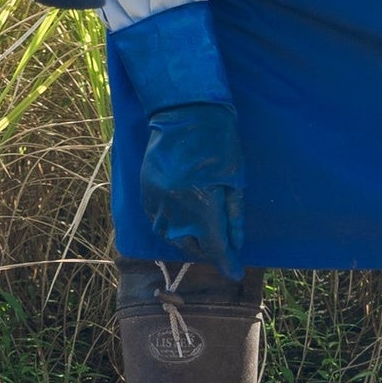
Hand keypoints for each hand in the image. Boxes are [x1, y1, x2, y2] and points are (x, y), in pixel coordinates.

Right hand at [138, 101, 244, 271]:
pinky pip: (155, 219)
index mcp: (201, 205)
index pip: (215, 247)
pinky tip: (181, 219)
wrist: (183, 110)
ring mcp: (156, 199)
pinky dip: (169, 225)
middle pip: (190, 246)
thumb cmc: (217, 140)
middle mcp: (174, 208)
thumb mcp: (235, 178)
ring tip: (200, 234)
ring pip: (169, 236)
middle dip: (207, 250)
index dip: (226, 263)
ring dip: (186, 239)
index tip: (235, 272)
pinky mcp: (146, 190)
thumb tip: (235, 242)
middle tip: (221, 247)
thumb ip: (234, 214)